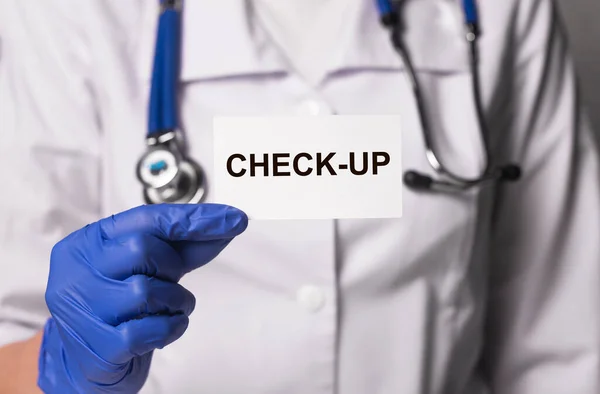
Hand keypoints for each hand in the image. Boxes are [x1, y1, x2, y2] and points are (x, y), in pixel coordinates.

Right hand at [38, 204, 247, 392]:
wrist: (89, 362)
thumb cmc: (120, 306)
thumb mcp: (148, 268)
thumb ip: (183, 246)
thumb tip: (229, 222)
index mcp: (87, 243)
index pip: (146, 218)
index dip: (194, 219)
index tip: (233, 219)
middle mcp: (76, 272)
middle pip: (142, 249)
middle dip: (171, 265)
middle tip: (168, 281)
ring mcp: (83, 310)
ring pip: (145, 290)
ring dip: (175, 300)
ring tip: (169, 309)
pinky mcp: (98, 347)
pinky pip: (150, 330)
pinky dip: (171, 328)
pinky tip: (165, 329)